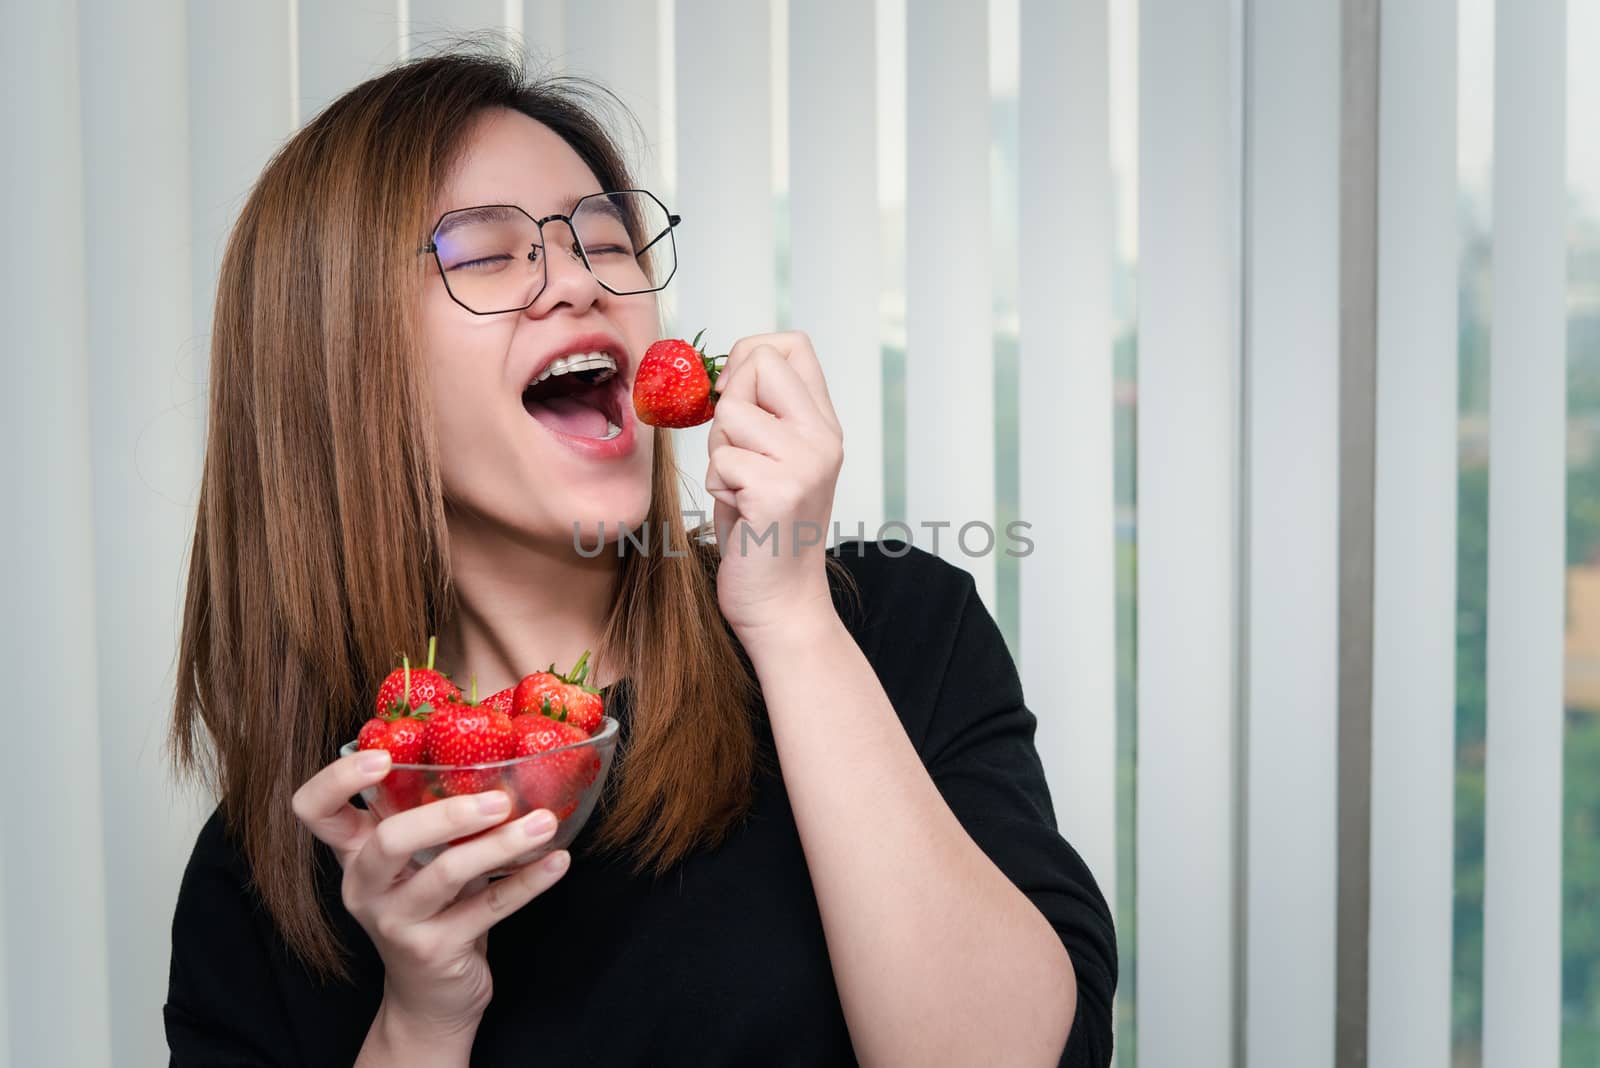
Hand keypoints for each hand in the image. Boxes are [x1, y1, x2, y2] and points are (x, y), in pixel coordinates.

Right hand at [292, 750, 570, 1051]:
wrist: (432, 997)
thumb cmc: (431, 909)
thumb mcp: (416, 863)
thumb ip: (428, 816)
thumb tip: (489, 753)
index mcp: (355, 853)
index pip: (315, 810)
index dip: (337, 779)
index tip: (382, 755)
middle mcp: (365, 887)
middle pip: (390, 840)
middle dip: (447, 814)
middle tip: (499, 799)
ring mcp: (397, 922)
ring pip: (447, 873)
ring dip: (501, 844)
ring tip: (544, 823)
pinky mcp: (435, 950)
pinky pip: (488, 907)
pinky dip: (528, 882)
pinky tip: (557, 862)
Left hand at [703, 330, 843, 640]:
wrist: (781, 603)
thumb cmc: (763, 532)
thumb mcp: (770, 460)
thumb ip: (761, 414)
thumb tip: (724, 368)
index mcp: (824, 424)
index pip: (791, 344)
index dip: (748, 359)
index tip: (735, 397)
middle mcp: (823, 437)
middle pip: (757, 364)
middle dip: (728, 404)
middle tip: (739, 456)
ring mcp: (806, 463)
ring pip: (729, 414)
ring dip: (719, 454)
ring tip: (741, 490)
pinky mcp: (779, 490)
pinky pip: (720, 462)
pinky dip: (717, 488)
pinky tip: (742, 513)